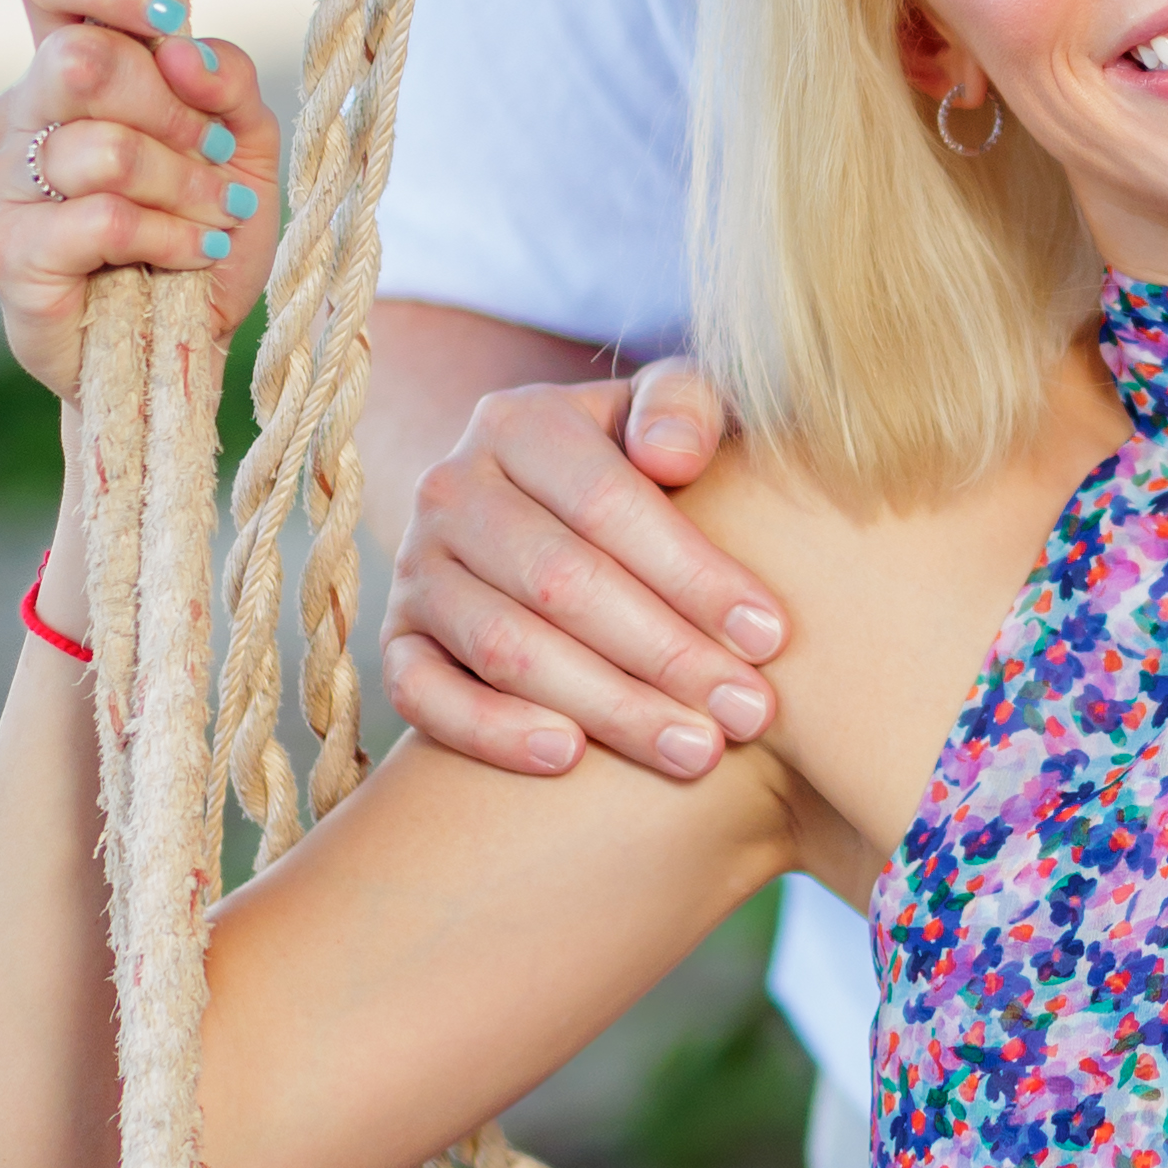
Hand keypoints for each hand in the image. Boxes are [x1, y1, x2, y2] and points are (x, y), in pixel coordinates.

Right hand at [0, 0, 281, 397]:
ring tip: (214, 218)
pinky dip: (168, 237)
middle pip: (83, 60)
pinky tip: (191, 255)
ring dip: (186, 187)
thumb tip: (181, 47)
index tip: (169, 16)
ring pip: (104, 149)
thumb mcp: (244, 142)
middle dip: (175, 114)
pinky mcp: (4, 250)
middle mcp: (22, 112)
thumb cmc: (204, 231)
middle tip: (216, 159)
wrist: (183, 347)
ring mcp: (1, 181)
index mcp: (68, 64)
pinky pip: (101, 218)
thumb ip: (224, 77)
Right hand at [380, 355, 792, 784]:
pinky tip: (568, 758)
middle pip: (562, 583)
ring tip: (697, 751)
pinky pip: (423, 695)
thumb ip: (685, 409)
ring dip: (606, 706)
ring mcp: (415, 569)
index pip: (610, 504)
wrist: (545, 506)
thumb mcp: (671, 414)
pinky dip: (490, 730)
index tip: (770, 637)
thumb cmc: (642, 464)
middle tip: (749, 712)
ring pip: (505, 648)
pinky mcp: (397, 641)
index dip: (693, 575)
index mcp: (520, 422)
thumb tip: (673, 455)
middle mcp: (452, 489)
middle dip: (666, 656)